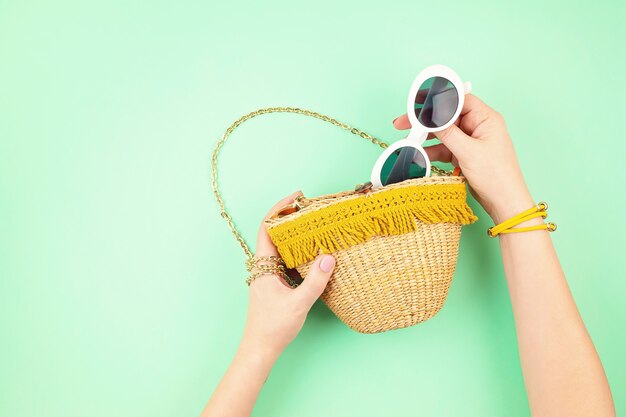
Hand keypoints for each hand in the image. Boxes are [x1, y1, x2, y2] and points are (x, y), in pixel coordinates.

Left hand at [242, 191, 335, 358]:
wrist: (260, 348)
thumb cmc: (273, 328)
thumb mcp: (298, 304)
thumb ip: (314, 281)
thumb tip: (329, 257)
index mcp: (263, 266)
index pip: (266, 227)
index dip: (279, 209)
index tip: (297, 198)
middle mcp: (264, 266)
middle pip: (274, 232)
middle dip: (290, 217)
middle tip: (311, 207)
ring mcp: (269, 275)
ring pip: (281, 246)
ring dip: (295, 234)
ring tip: (315, 224)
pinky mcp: (276, 284)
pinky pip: (287, 260)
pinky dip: (299, 251)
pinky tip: (314, 252)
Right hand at [394, 94, 533, 222]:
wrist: (504, 201)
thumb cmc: (496, 175)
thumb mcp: (469, 152)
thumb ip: (448, 134)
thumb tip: (430, 117)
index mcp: (485, 118)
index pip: (458, 100)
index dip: (437, 100)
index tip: (417, 103)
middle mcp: (478, 126)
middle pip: (447, 116)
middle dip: (425, 120)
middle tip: (403, 122)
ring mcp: (470, 140)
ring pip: (443, 132)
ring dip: (426, 136)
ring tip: (407, 139)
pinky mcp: (464, 154)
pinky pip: (444, 147)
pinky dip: (432, 150)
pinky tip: (419, 153)